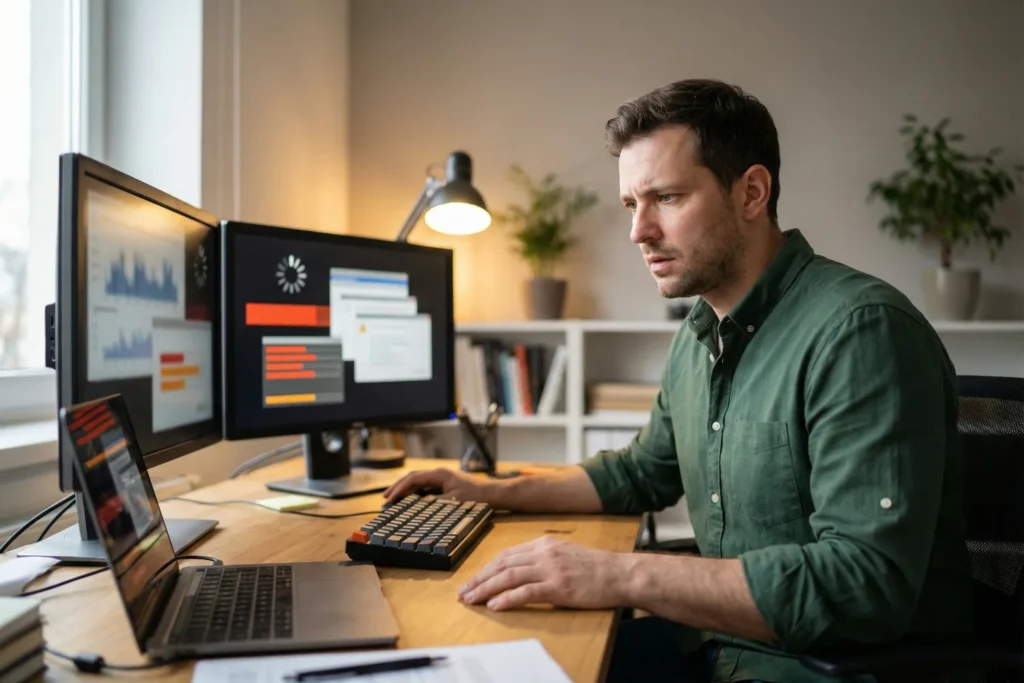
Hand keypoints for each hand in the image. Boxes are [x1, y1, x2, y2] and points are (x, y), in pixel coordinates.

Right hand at [383, 468, 492, 503]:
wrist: (493, 495)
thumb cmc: (476, 497)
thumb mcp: (452, 502)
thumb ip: (433, 502)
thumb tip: (415, 505)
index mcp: (439, 474)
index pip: (413, 479)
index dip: (399, 489)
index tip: (389, 499)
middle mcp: (439, 474)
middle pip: (413, 478)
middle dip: (398, 487)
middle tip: (385, 498)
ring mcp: (442, 479)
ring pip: (419, 482)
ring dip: (406, 490)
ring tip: (393, 499)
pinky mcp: (446, 485)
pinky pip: (426, 488)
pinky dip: (415, 493)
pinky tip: (410, 502)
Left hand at [458, 536, 632, 610]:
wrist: (620, 574)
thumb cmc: (596, 568)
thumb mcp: (565, 554)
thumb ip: (543, 559)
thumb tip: (520, 570)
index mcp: (544, 544)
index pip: (507, 554)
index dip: (486, 568)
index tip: (473, 579)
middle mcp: (544, 553)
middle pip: (502, 564)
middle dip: (480, 578)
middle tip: (464, 591)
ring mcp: (551, 569)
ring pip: (509, 577)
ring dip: (486, 588)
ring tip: (472, 599)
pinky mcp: (559, 586)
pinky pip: (526, 592)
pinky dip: (507, 598)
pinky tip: (495, 605)